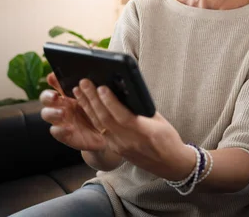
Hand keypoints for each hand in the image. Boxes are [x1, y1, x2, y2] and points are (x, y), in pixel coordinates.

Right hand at [40, 73, 106, 151]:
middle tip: (55, 96)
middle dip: (48, 96)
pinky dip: (60, 130)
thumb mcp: (96, 98)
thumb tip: (85, 78)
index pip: (54, 84)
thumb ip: (89, 88)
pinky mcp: (65, 135)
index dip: (52, 81)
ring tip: (63, 113)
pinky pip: (56, 132)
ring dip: (52, 112)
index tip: (52, 78)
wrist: (108, 133)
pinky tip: (69, 128)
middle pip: (45, 99)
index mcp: (68, 96)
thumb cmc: (100, 112)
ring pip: (47, 114)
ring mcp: (61, 121)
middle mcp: (61, 107)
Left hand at [74, 79, 195, 180]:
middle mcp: (130, 141)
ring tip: (79, 91)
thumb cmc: (168, 140)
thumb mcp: (161, 121)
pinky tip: (86, 106)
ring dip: (88, 107)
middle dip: (93, 100)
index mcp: (145, 132)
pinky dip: (92, 116)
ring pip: (100, 125)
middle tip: (84, 83)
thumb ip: (143, 109)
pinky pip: (101, 131)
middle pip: (106, 119)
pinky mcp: (116, 149)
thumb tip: (128, 93)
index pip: (123, 116)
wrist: (169, 164)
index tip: (101, 88)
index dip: (111, 102)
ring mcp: (120, 146)